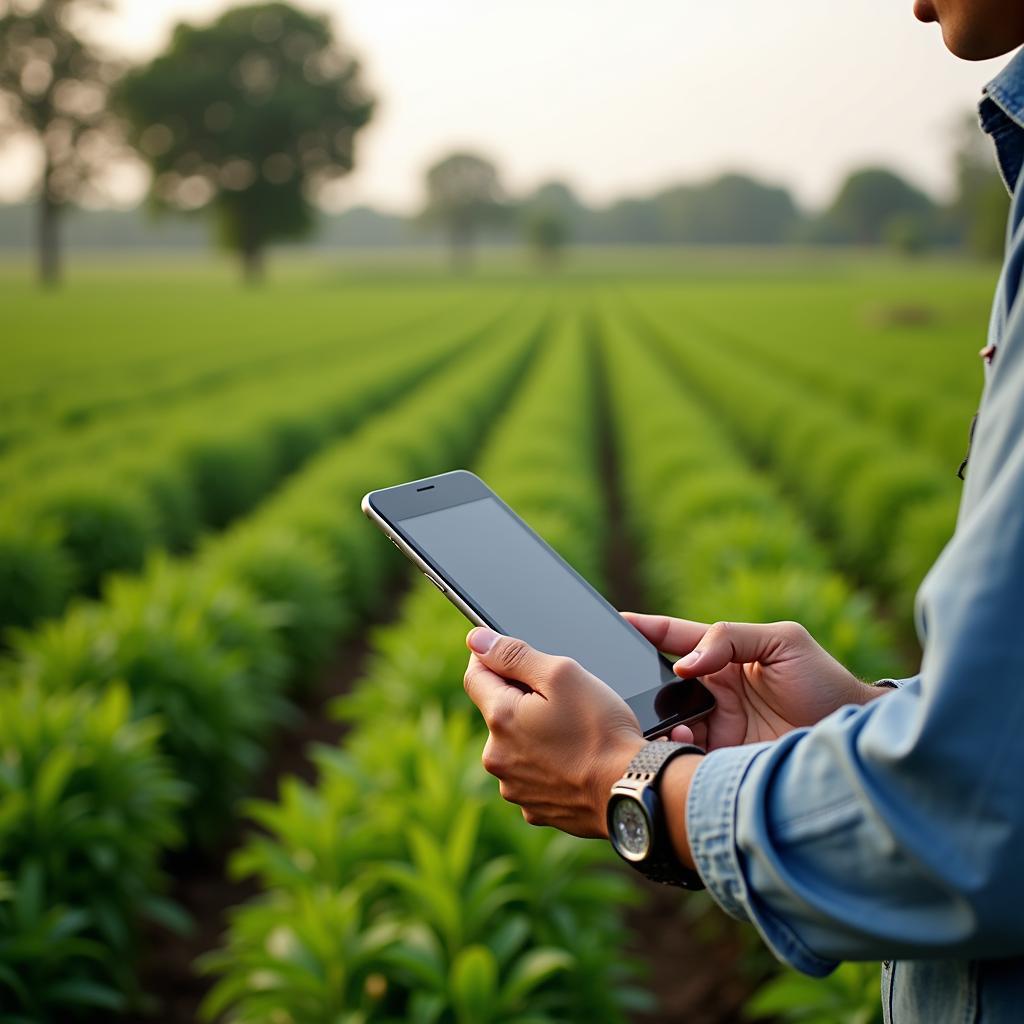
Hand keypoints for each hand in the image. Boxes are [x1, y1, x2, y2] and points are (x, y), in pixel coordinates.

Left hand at [463, 627, 645, 837]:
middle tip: (561, 700)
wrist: (631, 789)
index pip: (475, 676)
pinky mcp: (533, 808)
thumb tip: (477, 641)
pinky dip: (546, 764)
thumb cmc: (601, 730)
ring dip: (533, 734)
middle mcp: (497, 757)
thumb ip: (515, 654)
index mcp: (500, 719)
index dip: (492, 659)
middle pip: (498, 712)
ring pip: (515, 745)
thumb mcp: (562, 675)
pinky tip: (573, 760)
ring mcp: (514, 786)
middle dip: (521, 700)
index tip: (512, 656)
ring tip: (572, 733)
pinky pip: (532, 774)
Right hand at [623, 613, 884, 749]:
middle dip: (638, 683)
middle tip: (620, 682)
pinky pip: (683, 756)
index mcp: (723, 657)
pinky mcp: (719, 763)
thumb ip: (730, 638)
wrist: (855, 744)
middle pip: (661, 684)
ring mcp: (714, 728)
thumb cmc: (825, 684)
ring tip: (654, 720)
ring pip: (666, 722)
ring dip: (654, 721)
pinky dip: (672, 751)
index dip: (644, 628)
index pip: (674, 637)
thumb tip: (684, 665)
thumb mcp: (783, 642)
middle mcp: (713, 693)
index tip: (614, 621)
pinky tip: (676, 745)